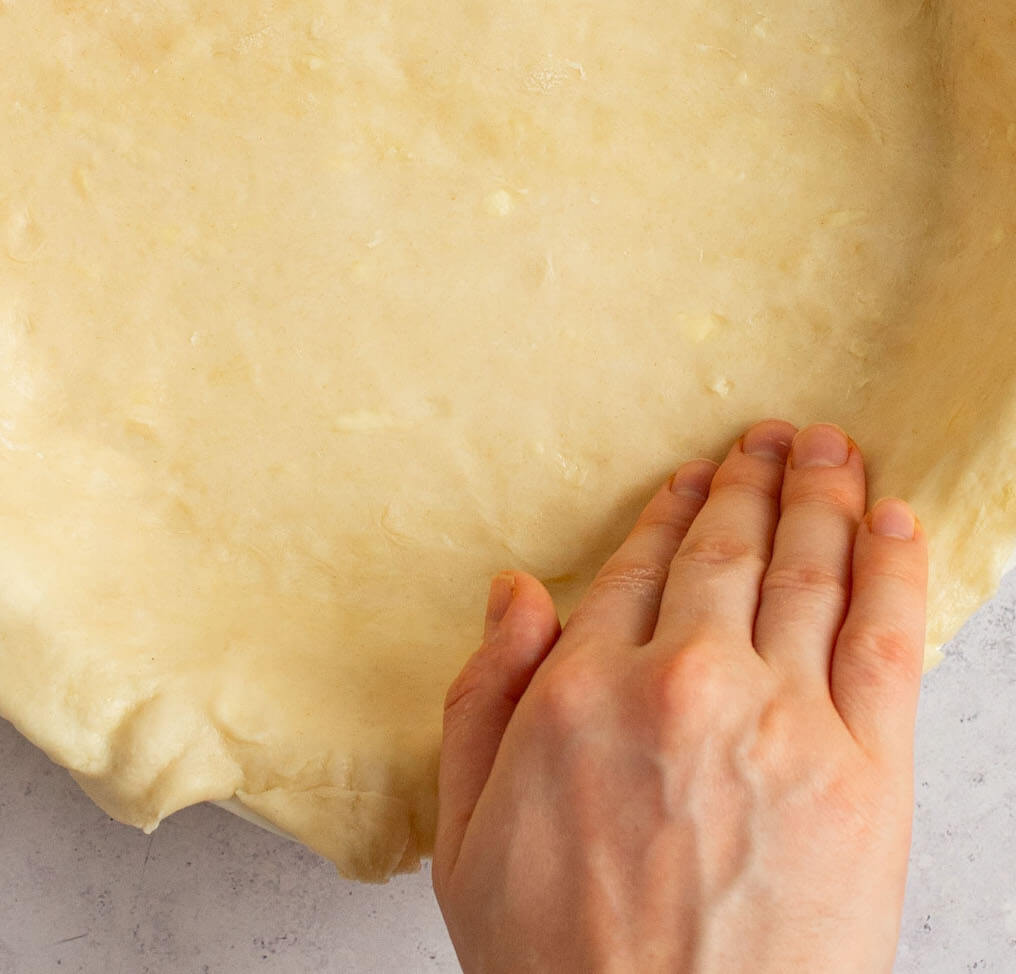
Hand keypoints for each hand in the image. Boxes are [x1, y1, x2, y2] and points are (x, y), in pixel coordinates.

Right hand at [434, 421, 926, 973]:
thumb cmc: (563, 970)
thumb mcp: (467, 839)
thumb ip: (481, 699)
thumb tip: (511, 591)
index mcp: (584, 691)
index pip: (640, 570)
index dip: (673, 513)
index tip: (693, 476)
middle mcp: (684, 682)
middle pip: (728, 553)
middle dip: (754, 482)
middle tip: (775, 438)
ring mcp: (782, 721)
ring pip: (807, 573)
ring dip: (822, 497)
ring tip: (832, 451)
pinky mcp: (865, 773)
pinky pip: (885, 638)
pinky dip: (892, 567)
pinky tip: (892, 522)